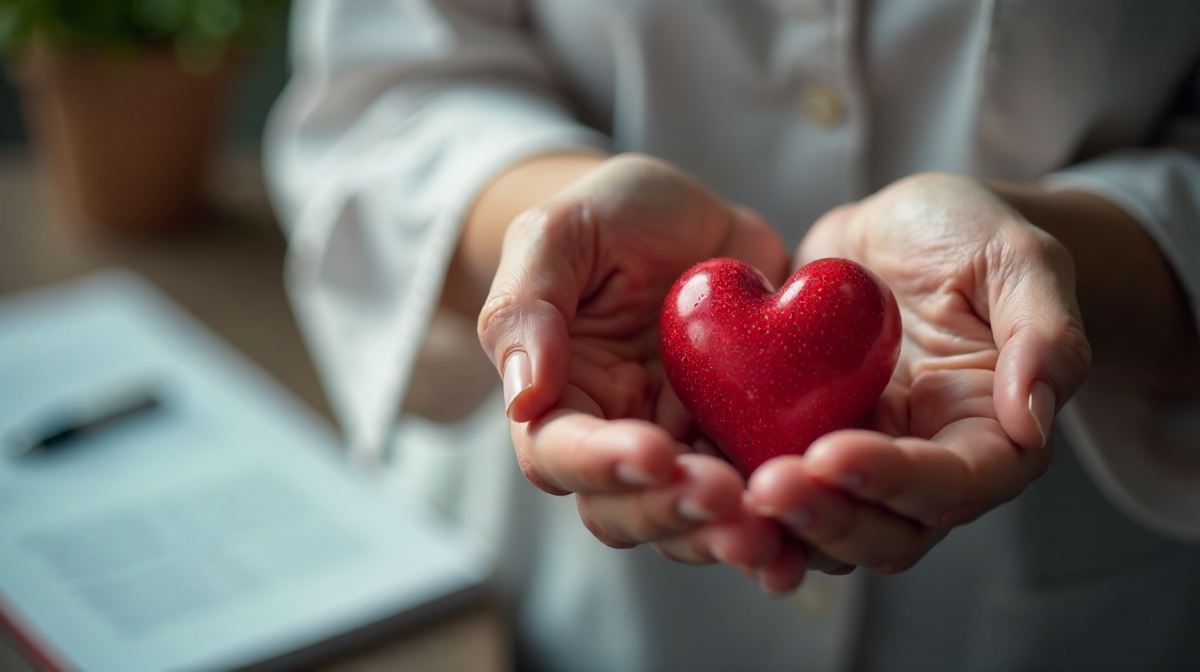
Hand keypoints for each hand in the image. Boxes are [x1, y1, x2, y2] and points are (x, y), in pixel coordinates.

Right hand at [477, 154, 797, 579]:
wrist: (695, 215)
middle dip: (670, 511)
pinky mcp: (742, 441)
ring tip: (770, 524)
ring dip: (724, 533)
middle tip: (722, 494)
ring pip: (689, 521)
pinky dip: (780, 521)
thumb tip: (523, 398)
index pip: (558, 454)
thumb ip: (526, 307)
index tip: (653, 452)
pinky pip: (758, 494)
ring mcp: (683, 446)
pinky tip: (807, 527)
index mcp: (558, 397)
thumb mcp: (557, 233)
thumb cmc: (613, 216)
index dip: (601, 464)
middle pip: (623, 510)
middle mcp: (615, 436)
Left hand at [749, 173, 1091, 579]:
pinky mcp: (801, 442)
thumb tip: (1035, 418)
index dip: (895, 480)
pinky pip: (771, 486)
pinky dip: (737, 496)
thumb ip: (1043, 332)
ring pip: (825, 530)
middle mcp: (924, 468)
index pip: (953, 486)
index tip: (833, 454)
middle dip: (827, 519)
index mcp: (990, 440)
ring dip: (778, 526)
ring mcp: (859, 461)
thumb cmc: (970, 237)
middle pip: (885, 533)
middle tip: (768, 487)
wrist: (896, 231)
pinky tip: (693, 476)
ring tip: (726, 494)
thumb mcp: (1019, 258)